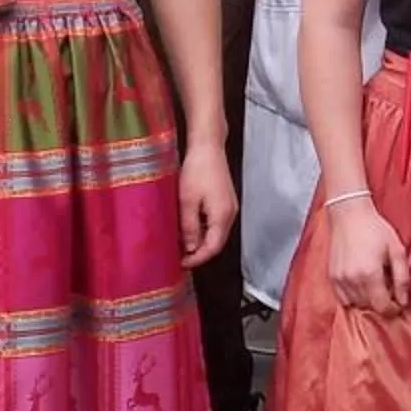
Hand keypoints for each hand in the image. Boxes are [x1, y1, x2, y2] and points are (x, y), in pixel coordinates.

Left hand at [177, 137, 235, 267]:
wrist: (208, 147)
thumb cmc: (197, 170)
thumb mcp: (187, 201)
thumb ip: (189, 227)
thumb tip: (190, 248)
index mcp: (222, 216)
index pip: (213, 248)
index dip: (198, 259)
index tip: (182, 263)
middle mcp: (230, 214)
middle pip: (216, 242)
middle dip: (199, 252)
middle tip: (179, 256)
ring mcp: (229, 207)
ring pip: (216, 232)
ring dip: (200, 240)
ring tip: (181, 243)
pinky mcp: (225, 200)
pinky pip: (216, 222)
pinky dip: (203, 229)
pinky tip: (190, 227)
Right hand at [326, 198, 410, 316]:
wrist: (349, 214)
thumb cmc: (375, 229)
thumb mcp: (397, 250)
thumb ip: (402, 278)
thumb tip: (403, 301)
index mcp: (370, 274)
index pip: (383, 308)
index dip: (394, 309)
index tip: (399, 302)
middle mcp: (352, 280)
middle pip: (370, 307)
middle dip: (382, 302)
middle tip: (388, 286)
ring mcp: (339, 280)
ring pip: (357, 304)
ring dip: (368, 300)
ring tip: (374, 282)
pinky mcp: (331, 277)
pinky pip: (343, 299)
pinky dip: (354, 296)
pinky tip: (361, 282)